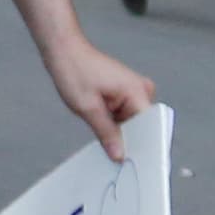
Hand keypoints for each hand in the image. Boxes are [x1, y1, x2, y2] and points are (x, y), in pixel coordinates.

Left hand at [47, 38, 156, 162]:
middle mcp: (141, 90)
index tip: (135, 163)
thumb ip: (106, 133)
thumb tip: (119, 154)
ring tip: (106, 141)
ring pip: (132, 123)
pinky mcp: (124, 93)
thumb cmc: (74, 70)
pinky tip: (104, 132)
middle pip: (142, 126)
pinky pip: (124, 116)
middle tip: (116, 158)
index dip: (142, 146)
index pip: (150, 126)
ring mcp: (134, 91)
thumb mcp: (88, 108)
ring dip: (119, 133)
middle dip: (129, 141)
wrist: (64, 51)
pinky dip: (114, 125)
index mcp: (138, 91)